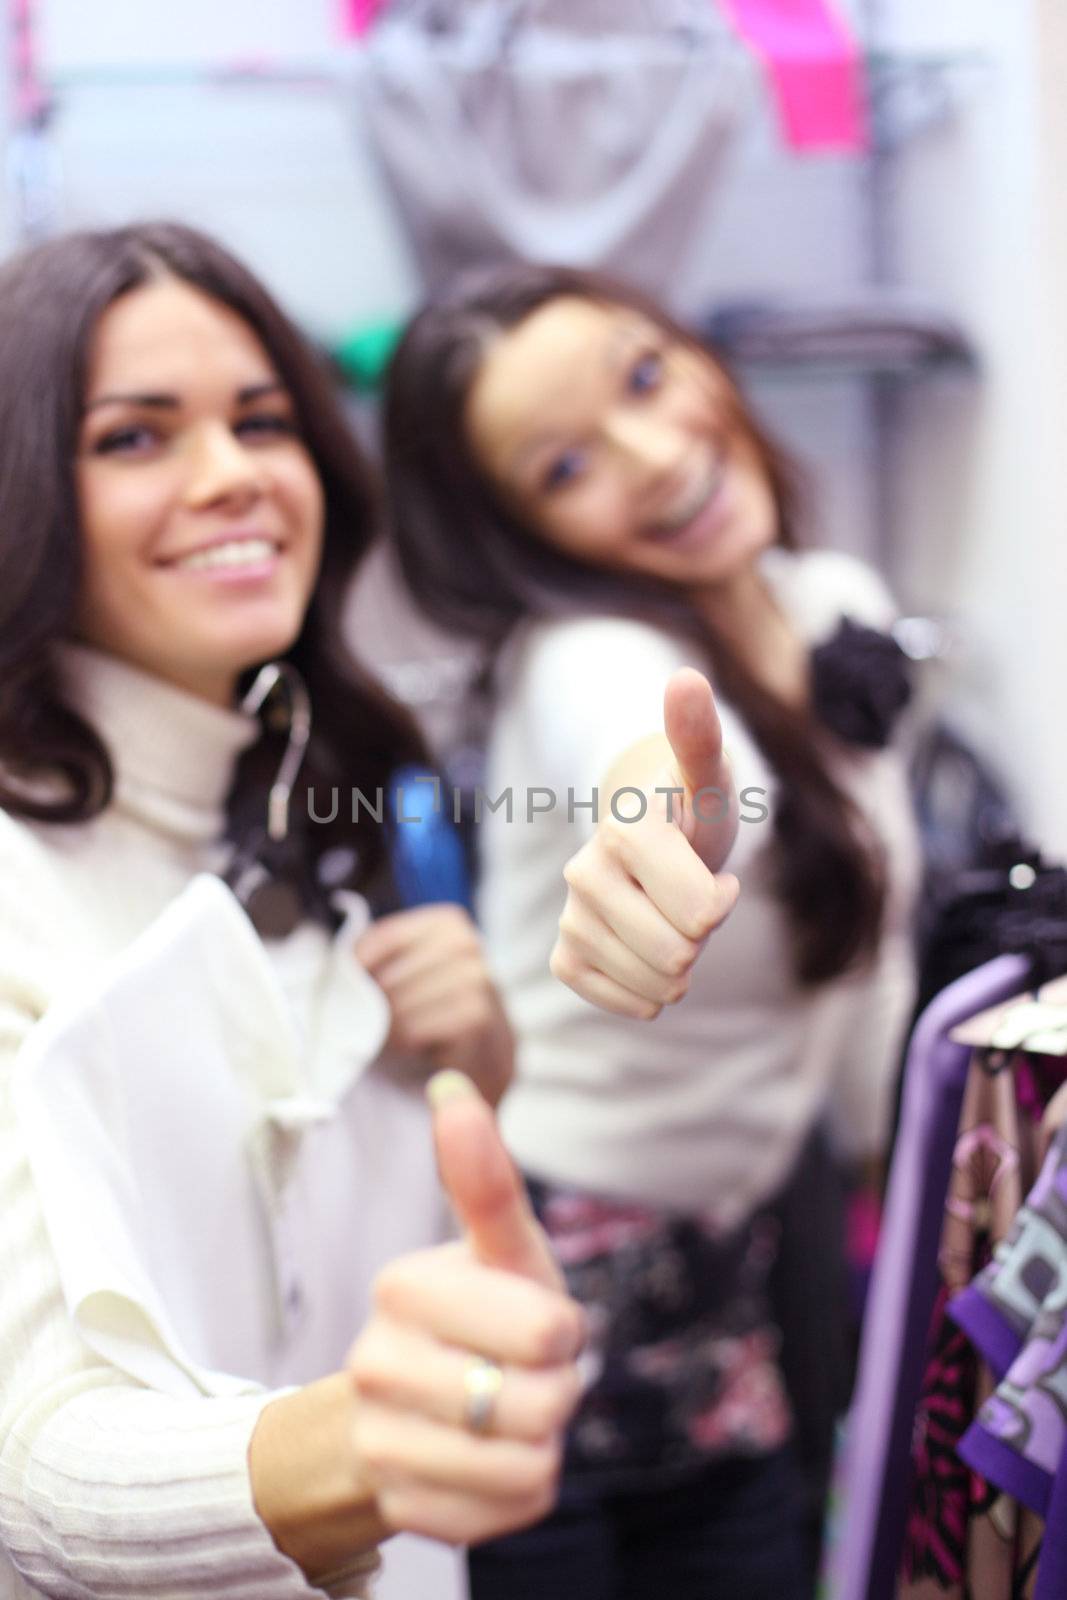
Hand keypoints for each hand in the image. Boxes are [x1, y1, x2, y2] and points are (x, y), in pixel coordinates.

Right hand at [348, 1072, 583, 1545]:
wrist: (417, 1405)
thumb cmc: (484, 1310)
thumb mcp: (501, 1248)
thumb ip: (484, 1179)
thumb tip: (452, 1088)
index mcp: (403, 1284)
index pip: (544, 1330)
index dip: (561, 1332)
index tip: (539, 1323)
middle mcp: (375, 1361)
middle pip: (540, 1405)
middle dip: (555, 1392)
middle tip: (521, 1373)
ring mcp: (379, 1440)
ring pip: (525, 1465)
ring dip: (542, 1446)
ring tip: (508, 1416)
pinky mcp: (400, 1508)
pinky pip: (507, 1513)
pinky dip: (520, 1493)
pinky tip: (489, 1463)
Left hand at [354, 905, 513, 1104]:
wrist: (483, 1049)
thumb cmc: (435, 1006)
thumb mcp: (408, 970)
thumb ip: (378, 957)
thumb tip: (343, 969)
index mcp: (448, 923)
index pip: (390, 935)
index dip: (361, 963)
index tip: (350, 983)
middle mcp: (468, 944)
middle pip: (394, 974)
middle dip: (375, 1002)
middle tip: (370, 1020)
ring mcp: (478, 979)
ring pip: (404, 1003)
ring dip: (389, 1025)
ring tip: (390, 1035)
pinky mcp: (478, 1016)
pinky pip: (420, 1028)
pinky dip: (408, 1041)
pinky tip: (412, 1046)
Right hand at [551, 668, 739, 1019]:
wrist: (658, 840)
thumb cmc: (692, 809)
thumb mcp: (708, 776)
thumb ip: (699, 735)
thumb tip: (685, 680)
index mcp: (626, 829)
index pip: (700, 914)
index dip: (722, 901)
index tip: (715, 873)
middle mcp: (586, 871)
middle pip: (678, 954)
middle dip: (701, 936)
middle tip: (691, 898)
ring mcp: (571, 915)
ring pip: (656, 983)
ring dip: (681, 963)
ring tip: (670, 919)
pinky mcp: (565, 955)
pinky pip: (624, 1001)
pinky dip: (650, 992)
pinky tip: (650, 955)